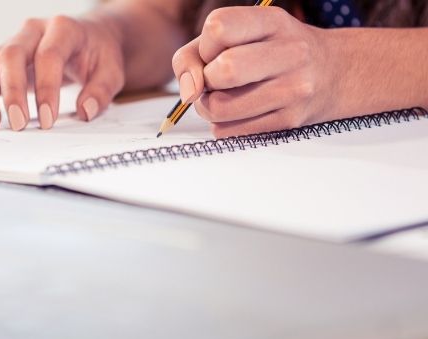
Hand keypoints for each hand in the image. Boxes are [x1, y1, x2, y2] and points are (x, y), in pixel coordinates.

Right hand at [0, 15, 124, 130]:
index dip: (46, 88)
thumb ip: (102, 91)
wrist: (90, 39)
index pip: (48, 56)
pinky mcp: (1, 63)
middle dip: (11, 92)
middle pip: (9, 55)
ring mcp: (12, 45)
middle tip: (18, 125)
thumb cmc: (99, 55)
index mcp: (62, 29)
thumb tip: (85, 112)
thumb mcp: (111, 71)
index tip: (48, 120)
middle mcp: (32, 32)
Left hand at [172, 7, 333, 137]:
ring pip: (219, 108)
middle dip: (205, 81)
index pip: (217, 28)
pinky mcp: (288, 121)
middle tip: (215, 81)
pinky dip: (222, 124)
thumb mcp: (238, 36)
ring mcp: (293, 89)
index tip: (213, 53)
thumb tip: (187, 91)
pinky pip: (228, 131)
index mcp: (273, 22)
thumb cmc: (272, 52)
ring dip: (209, 107)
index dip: (204, 46)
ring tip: (224, 97)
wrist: (335, 73)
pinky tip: (238, 112)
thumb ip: (194, 54)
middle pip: (222, 72)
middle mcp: (290, 52)